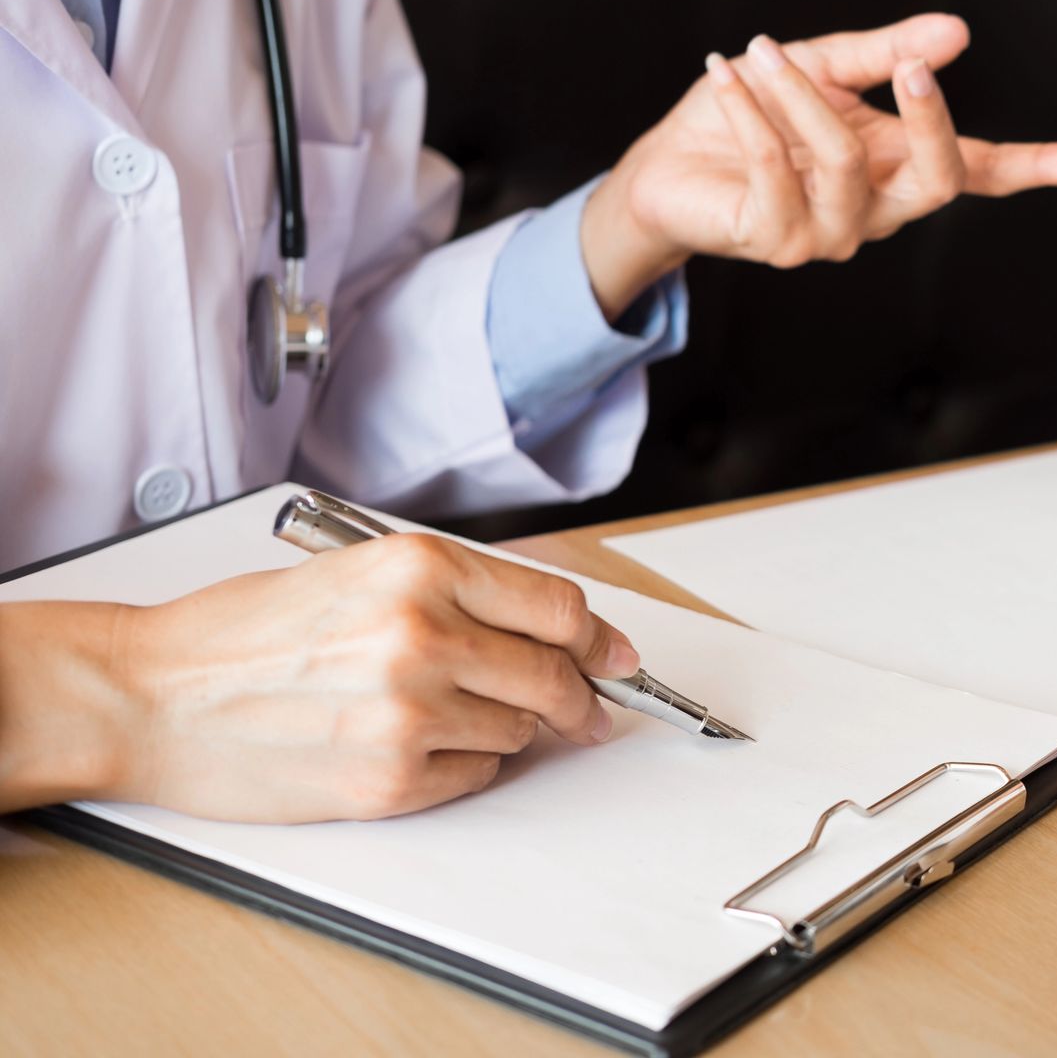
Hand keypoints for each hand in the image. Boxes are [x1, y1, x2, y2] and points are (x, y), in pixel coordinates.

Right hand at [109, 535, 638, 822]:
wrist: (149, 695)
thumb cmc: (240, 634)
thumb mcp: (357, 574)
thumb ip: (457, 594)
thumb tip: (553, 631)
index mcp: (419, 568)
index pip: (559, 607)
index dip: (599, 640)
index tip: (617, 658)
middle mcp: (423, 634)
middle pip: (553, 675)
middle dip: (579, 699)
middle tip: (586, 712)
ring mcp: (408, 711)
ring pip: (517, 731)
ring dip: (503, 730)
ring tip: (437, 715)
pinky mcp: (388, 779)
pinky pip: (473, 778)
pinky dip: (461, 768)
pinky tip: (410, 747)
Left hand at [578, 13, 1056, 315]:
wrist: (667, 165)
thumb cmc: (751, 116)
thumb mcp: (823, 67)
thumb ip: (885, 53)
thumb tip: (956, 32)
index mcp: (899, 167)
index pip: (982, 173)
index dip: (1038, 169)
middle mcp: (877, 211)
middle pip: (938, 182)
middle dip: (929, 119)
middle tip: (910, 63)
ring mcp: (829, 236)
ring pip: (844, 165)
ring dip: (801, 98)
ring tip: (761, 51)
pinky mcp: (774, 241)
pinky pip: (773, 171)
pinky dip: (749, 113)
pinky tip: (725, 74)